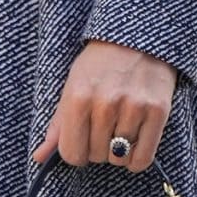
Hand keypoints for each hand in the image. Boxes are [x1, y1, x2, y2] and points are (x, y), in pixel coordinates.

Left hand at [31, 40, 177, 174]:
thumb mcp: (72, 87)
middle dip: (98, 148)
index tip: (82, 142)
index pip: (71, 153)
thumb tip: (38, 157)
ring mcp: (134, 107)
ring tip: (119, 129)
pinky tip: (134, 143)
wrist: (138, 38)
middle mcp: (105, 103)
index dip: (76, 152)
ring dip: (118, 151)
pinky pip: (143, 158)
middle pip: (97, 156)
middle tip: (103, 128)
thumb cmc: (99, 65)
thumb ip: (57, 126)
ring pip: (119, 158)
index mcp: (78, 98)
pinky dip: (137, 158)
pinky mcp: (158, 111)